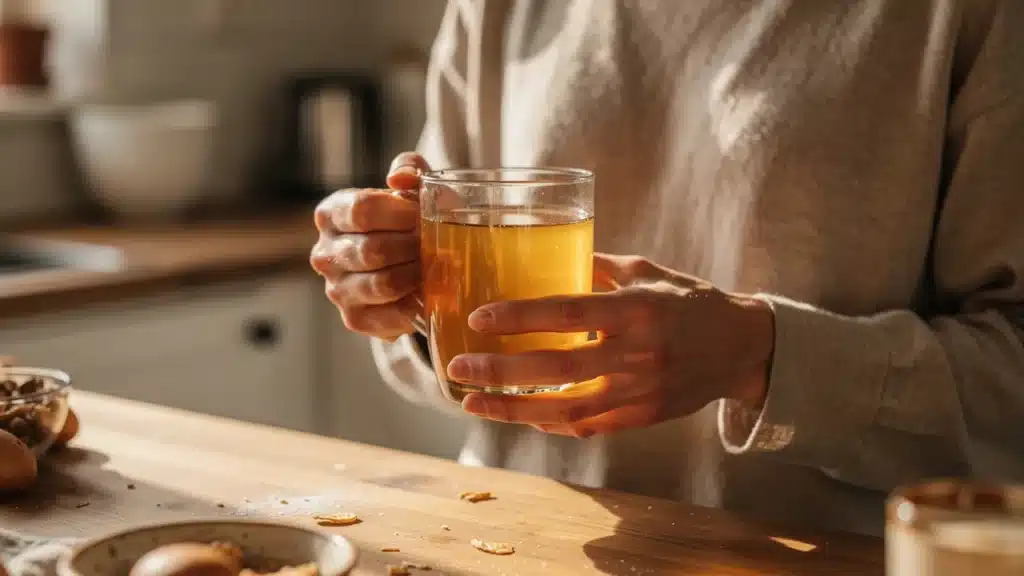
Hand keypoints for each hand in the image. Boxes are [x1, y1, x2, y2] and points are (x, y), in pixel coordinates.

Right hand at [311, 152, 428, 338]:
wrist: (409, 265)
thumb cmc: (409, 219)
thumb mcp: (412, 186)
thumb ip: (409, 169)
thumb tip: (399, 179)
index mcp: (332, 213)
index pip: (361, 210)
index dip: (399, 213)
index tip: (422, 216)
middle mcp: (325, 253)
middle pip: (373, 250)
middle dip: (412, 247)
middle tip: (435, 244)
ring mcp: (336, 289)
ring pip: (382, 284)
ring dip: (416, 275)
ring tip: (434, 265)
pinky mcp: (354, 318)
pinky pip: (390, 315)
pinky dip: (416, 304)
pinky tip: (428, 292)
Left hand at [448, 254, 774, 436]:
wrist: (742, 348)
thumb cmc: (689, 301)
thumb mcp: (648, 272)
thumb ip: (597, 266)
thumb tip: (546, 252)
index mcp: (636, 310)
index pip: (568, 314)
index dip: (520, 317)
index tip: (479, 319)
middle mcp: (637, 353)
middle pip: (557, 368)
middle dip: (500, 371)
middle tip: (457, 368)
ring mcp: (639, 391)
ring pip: (565, 408)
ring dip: (512, 408)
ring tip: (472, 403)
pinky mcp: (641, 417)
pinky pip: (586, 425)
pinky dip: (548, 421)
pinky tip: (517, 414)